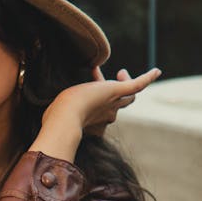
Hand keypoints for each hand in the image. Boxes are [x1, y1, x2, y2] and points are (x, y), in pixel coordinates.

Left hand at [46, 66, 161, 140]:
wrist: (64, 118)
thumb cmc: (57, 118)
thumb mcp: (56, 115)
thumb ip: (55, 118)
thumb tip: (43, 130)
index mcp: (95, 119)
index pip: (104, 109)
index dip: (99, 94)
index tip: (90, 76)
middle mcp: (107, 113)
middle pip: (121, 103)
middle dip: (117, 90)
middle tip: (111, 75)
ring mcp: (112, 103)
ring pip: (130, 96)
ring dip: (128, 82)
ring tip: (122, 73)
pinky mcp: (117, 92)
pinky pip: (137, 85)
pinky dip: (147, 78)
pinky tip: (158, 70)